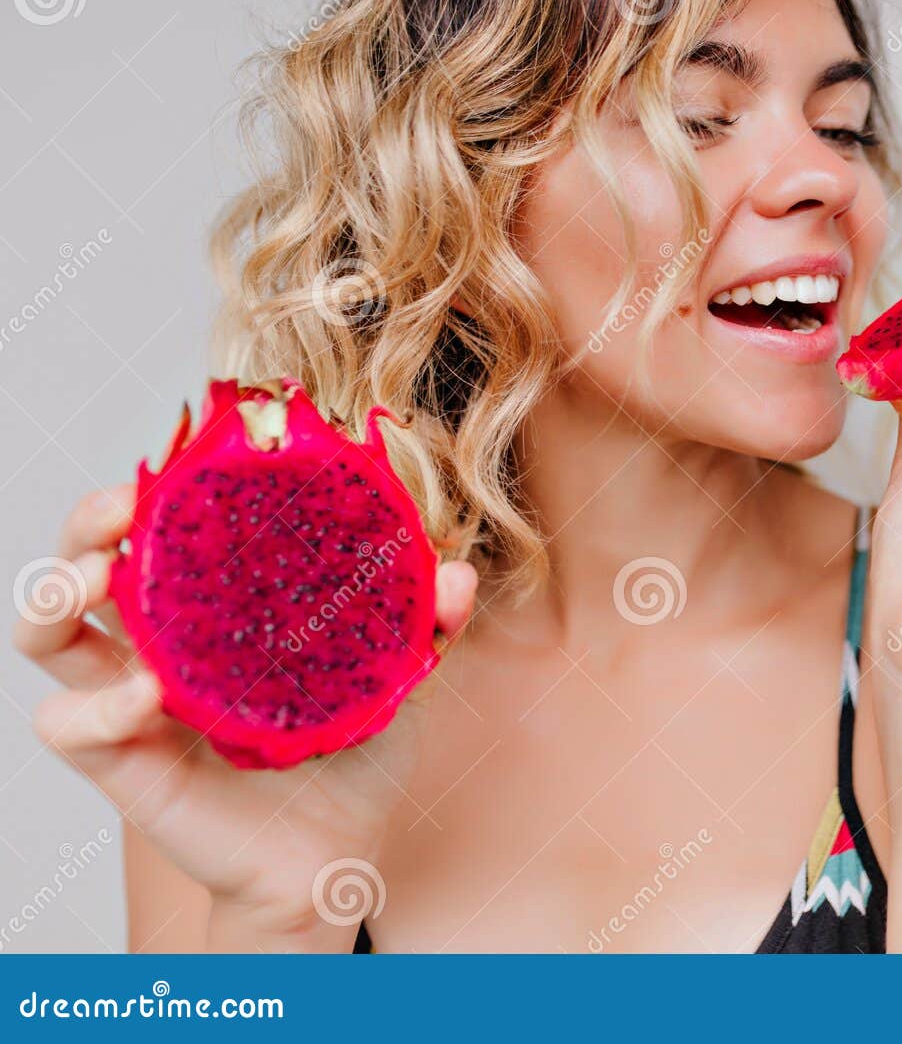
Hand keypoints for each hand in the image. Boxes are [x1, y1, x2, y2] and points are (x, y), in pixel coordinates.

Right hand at [13, 483, 476, 937]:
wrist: (337, 851)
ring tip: (99, 576)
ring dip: (53, 594)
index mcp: (214, 607)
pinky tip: (146, 694)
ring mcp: (130, 699)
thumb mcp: (398, 673)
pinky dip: (97, 705)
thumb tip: (455, 571)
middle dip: (87, 520)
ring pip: (46, 633)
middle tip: (126, 503)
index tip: (184, 449)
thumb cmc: (353, 753)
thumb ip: (428, 620)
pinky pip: (70, 724)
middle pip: (85, 560)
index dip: (159, 485)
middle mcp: (159, 642)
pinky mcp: (119, 760)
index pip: (166, 528)